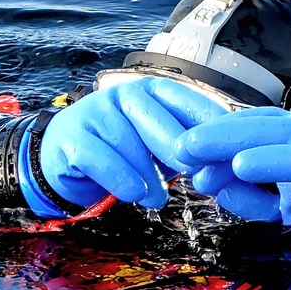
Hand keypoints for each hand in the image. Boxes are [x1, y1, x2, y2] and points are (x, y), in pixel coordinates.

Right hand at [38, 77, 226, 208]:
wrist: (65, 160)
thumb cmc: (122, 153)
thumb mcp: (158, 148)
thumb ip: (184, 149)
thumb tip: (224, 163)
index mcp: (150, 91)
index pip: (183, 99)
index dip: (205, 122)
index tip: (225, 147)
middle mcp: (122, 94)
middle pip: (155, 118)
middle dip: (178, 147)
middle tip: (195, 173)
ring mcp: (93, 112)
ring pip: (128, 141)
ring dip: (147, 174)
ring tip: (158, 198)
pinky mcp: (71, 136)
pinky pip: (99, 157)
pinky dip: (119, 178)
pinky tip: (133, 194)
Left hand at [173, 107, 290, 233]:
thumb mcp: (266, 189)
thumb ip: (236, 185)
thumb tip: (203, 181)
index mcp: (273, 130)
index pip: (235, 125)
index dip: (204, 133)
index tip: (173, 145)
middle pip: (248, 127)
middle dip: (212, 137)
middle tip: (181, 149)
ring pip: (270, 138)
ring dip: (234, 144)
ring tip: (198, 150)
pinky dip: (267, 163)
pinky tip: (244, 165)